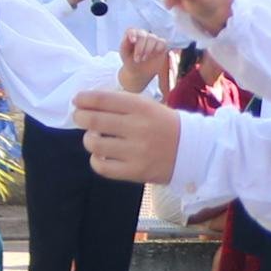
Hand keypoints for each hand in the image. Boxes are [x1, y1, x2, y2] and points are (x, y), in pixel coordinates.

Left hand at [72, 88, 187, 183]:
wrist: (193, 150)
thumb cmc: (164, 125)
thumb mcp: (148, 106)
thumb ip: (121, 104)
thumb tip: (87, 104)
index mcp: (142, 107)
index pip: (103, 99)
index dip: (84, 99)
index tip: (77, 100)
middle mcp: (139, 127)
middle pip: (94, 120)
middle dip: (80, 117)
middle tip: (80, 118)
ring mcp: (137, 151)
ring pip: (95, 144)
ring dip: (89, 139)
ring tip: (94, 138)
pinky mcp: (136, 171)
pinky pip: (102, 167)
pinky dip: (96, 160)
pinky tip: (101, 156)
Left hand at [117, 29, 170, 95]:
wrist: (139, 71)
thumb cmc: (130, 60)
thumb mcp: (124, 53)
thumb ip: (124, 44)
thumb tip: (129, 36)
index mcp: (132, 36)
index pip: (132, 31)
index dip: (133, 34)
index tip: (133, 41)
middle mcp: (143, 35)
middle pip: (143, 35)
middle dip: (140, 47)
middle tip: (137, 59)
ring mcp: (152, 40)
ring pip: (153, 38)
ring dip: (148, 49)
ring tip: (144, 59)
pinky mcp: (161, 45)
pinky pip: (162, 42)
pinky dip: (159, 48)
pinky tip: (154, 55)